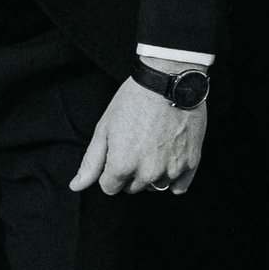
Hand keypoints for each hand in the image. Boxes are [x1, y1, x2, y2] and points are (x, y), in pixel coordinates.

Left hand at [72, 75, 205, 196]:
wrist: (168, 81)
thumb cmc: (133, 100)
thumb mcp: (105, 127)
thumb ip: (91, 161)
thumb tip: (76, 186)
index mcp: (122, 165)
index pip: (109, 187)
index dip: (110, 170)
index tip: (117, 151)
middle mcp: (147, 173)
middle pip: (132, 188)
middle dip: (130, 172)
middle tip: (136, 143)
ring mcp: (171, 170)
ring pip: (155, 186)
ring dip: (151, 173)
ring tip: (153, 145)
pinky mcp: (191, 164)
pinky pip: (178, 187)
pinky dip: (173, 178)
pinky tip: (168, 158)